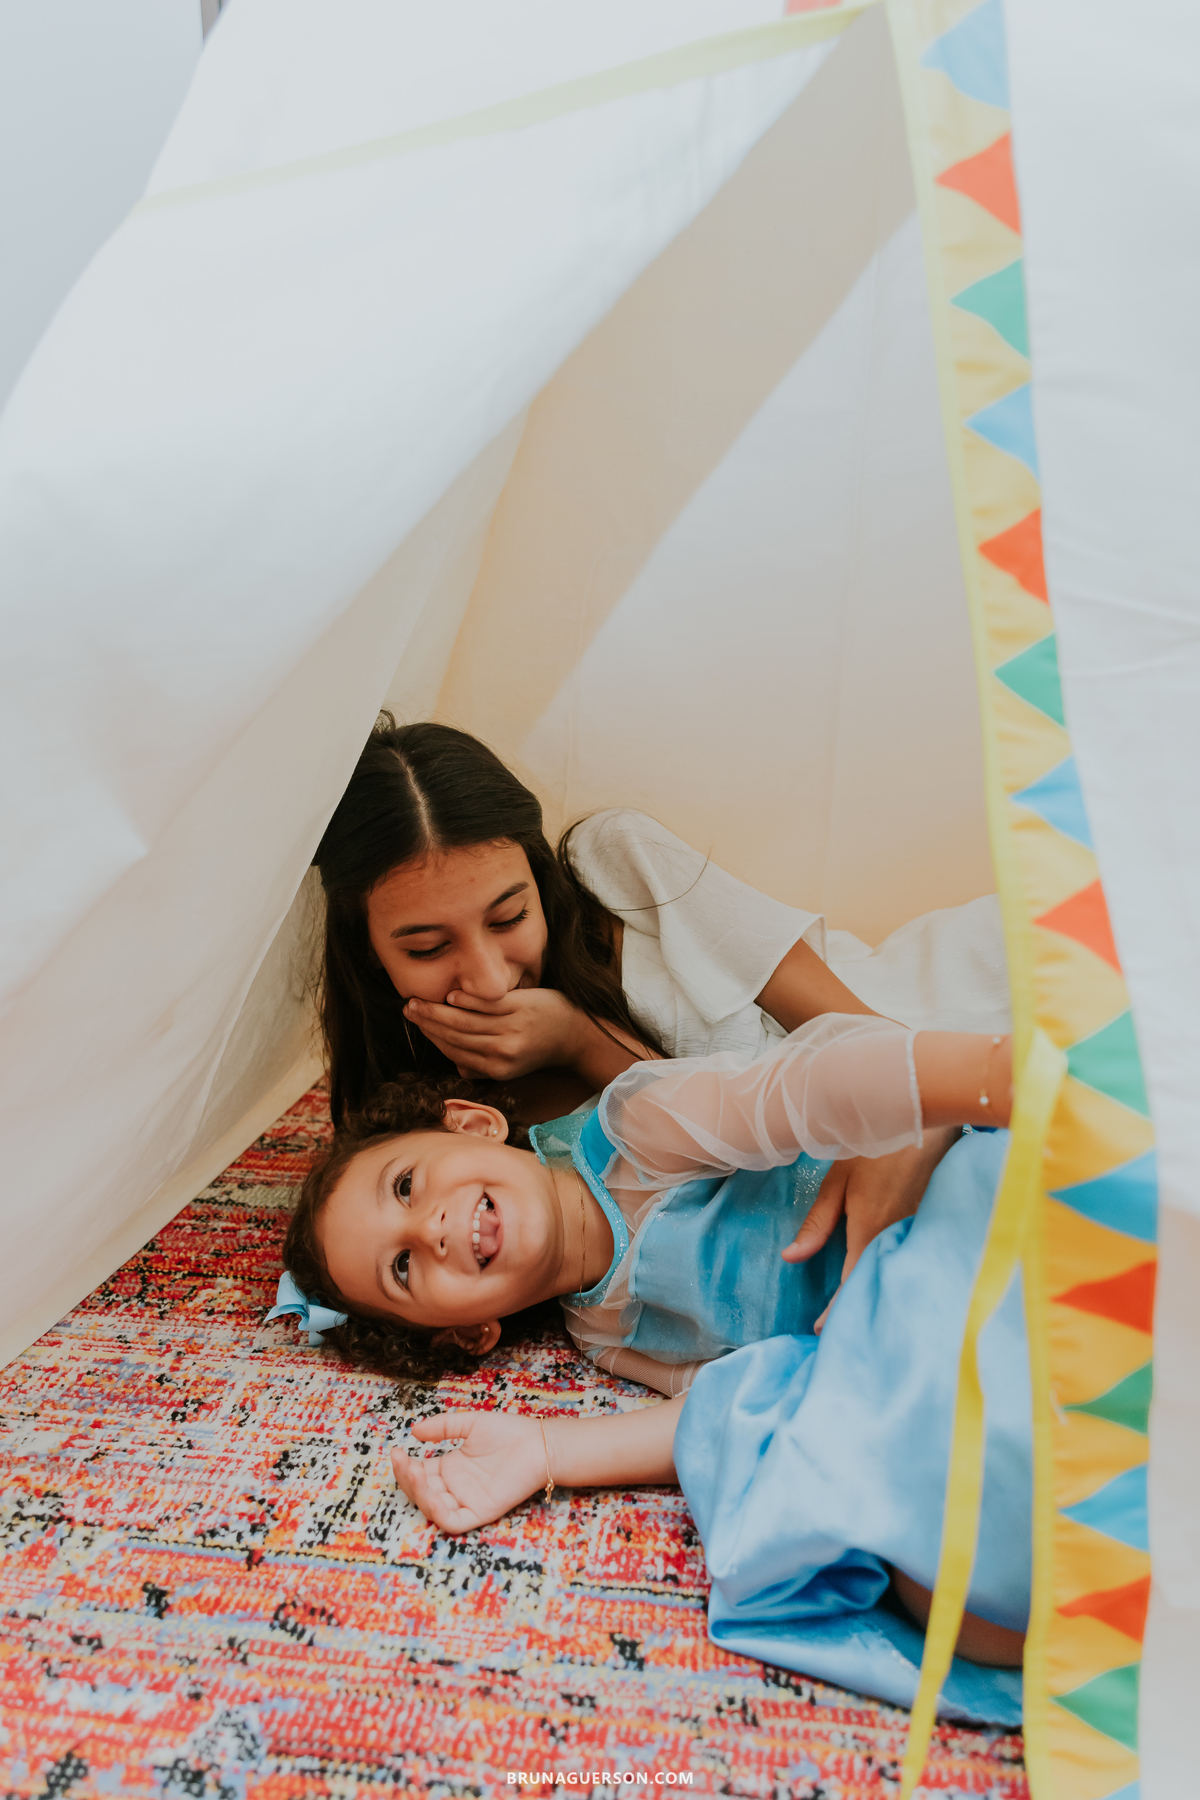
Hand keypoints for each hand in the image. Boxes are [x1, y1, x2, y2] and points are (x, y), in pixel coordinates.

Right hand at [390, 1409, 547, 1531]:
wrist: (537, 1443)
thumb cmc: (509, 1432)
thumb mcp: (470, 1423)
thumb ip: (442, 1427)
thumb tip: (414, 1431)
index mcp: (450, 1468)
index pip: (418, 1473)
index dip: (404, 1467)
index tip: (396, 1452)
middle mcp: (454, 1487)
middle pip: (420, 1492)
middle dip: (407, 1479)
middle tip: (403, 1462)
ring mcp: (466, 1501)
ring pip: (432, 1509)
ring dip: (419, 1494)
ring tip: (416, 1473)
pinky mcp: (481, 1512)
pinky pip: (454, 1522)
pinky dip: (440, 1514)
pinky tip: (434, 1496)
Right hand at [403, 987, 583, 1080]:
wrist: (574, 1033)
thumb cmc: (538, 1046)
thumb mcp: (510, 1065)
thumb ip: (482, 1066)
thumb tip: (456, 1064)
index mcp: (497, 1069)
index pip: (455, 1052)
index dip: (432, 1037)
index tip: (416, 1023)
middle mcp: (502, 1052)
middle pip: (455, 1036)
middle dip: (428, 1022)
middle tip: (408, 1008)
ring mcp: (512, 1029)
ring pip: (466, 1021)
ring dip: (439, 1010)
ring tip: (420, 1000)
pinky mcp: (521, 1008)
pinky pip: (487, 1005)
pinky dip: (467, 1000)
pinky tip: (452, 994)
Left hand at [783, 1128, 958, 1330]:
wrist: (924, 1119)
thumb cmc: (875, 1146)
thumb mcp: (838, 1181)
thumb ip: (817, 1223)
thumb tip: (791, 1259)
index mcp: (870, 1229)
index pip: (851, 1284)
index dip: (836, 1312)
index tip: (821, 1332)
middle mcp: (897, 1237)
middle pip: (876, 1285)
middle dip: (857, 1310)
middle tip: (838, 1330)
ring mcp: (919, 1233)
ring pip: (895, 1274)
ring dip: (877, 1293)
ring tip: (859, 1312)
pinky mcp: (932, 1226)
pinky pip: (911, 1259)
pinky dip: (895, 1274)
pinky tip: (886, 1281)